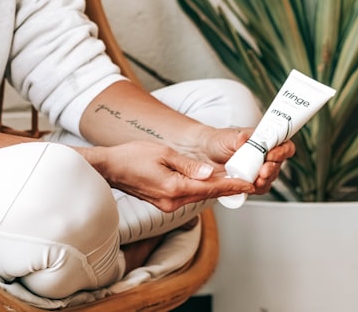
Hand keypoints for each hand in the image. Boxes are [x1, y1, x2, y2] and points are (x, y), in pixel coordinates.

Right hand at [79, 140, 253, 212]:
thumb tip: (208, 173)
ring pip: (198, 196)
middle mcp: (172, 201)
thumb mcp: (163, 153)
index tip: (247, 184)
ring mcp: (167, 204)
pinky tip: (210, 183)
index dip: (231, 185)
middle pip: (207, 194)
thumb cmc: (132, 156)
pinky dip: (201, 190)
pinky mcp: (163, 203)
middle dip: (227, 188)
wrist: (109, 169)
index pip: (210, 187)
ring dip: (215, 189)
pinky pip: (188, 196)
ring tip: (234, 181)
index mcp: (174, 188)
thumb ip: (188, 165)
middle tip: (247, 182)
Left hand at [195, 127, 296, 195]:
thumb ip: (237, 138)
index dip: (282, 150)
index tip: (272, 154)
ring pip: (271, 178)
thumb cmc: (218, 141)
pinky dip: (256, 189)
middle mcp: (264, 156)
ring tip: (257, 180)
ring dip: (266, 181)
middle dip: (273, 168)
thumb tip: (245, 139)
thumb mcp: (226, 137)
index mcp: (263, 141)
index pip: (283, 144)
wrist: (203, 154)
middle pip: (279, 164)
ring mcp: (258, 170)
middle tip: (263, 170)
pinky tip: (250, 187)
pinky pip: (259, 188)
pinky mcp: (250, 182)